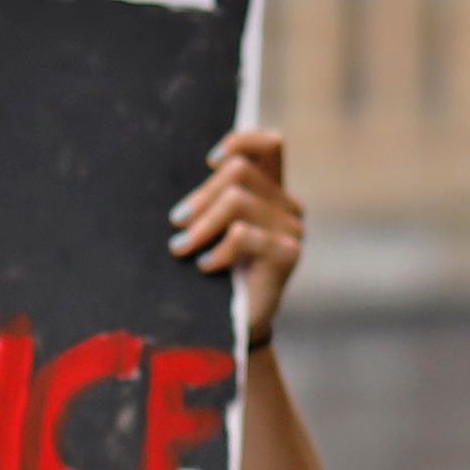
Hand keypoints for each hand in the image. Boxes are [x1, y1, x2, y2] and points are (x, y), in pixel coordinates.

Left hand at [170, 128, 303, 342]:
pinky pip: (241, 235)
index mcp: (272, 193)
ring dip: (201, 226)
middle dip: (201, 197)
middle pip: (239, 172)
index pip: (270, 145)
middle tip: (178, 224)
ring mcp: (292, 230)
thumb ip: (214, 200)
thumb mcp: (214, 229)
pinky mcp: (287, 254)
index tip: (211, 161)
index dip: (241, 142)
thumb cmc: (219, 274)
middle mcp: (288, 208)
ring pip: (236, 201)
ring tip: (182, 248)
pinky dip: (216, 250)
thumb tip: (194, 180)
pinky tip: (207, 267)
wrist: (235, 326)